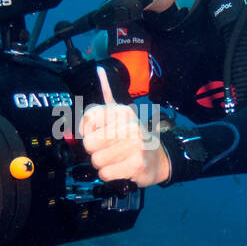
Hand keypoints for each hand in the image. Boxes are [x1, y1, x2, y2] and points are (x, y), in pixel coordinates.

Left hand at [80, 66, 171, 187]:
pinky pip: (105, 174)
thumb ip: (107, 96)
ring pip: (96, 161)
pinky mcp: (137, 164)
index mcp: (122, 111)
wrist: (159, 159)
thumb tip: (99, 70)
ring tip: (117, 159)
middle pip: (89, 143)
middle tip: (110, 149)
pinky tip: (122, 168)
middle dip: (95, 151)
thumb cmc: (133, 138)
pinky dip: (110, 175)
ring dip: (103, 164)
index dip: (87, 131)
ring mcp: (135, 144)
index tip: (98, 134)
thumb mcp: (121, 115)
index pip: (87, 118)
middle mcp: (129, 124)